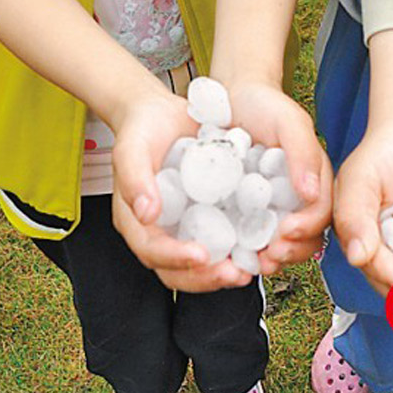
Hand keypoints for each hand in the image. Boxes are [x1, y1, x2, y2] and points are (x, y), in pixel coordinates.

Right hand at [110, 89, 252, 291]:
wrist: (162, 115)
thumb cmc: (142, 131)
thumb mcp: (133, 148)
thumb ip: (135, 179)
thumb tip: (148, 214)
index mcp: (137, 220)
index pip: (152, 251)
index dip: (175, 258)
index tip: (201, 255)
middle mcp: (160, 230)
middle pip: (177, 270)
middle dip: (205, 277)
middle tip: (234, 273)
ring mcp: (184, 227)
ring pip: (200, 264)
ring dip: (224, 272)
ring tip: (249, 268)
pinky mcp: (207, 218)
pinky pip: (220, 241)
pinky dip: (237, 250)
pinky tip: (258, 246)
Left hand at [225, 80, 332, 273]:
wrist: (227, 101)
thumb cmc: (263, 106)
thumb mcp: (289, 122)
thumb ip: (304, 152)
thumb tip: (311, 192)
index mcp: (314, 180)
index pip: (321, 213)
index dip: (308, 228)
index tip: (287, 232)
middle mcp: (297, 198)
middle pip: (306, 237)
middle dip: (290, 251)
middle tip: (269, 255)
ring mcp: (271, 207)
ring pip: (281, 244)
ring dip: (270, 258)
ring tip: (253, 263)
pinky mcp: (245, 212)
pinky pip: (250, 238)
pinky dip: (245, 252)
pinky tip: (233, 256)